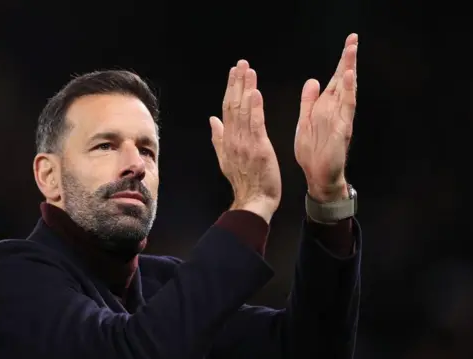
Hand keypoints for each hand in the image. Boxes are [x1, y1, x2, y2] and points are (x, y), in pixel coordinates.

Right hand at [210, 60, 281, 221]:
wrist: (253, 201)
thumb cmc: (244, 181)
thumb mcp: (226, 158)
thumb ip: (219, 137)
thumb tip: (213, 119)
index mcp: (227, 140)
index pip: (227, 109)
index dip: (230, 89)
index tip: (234, 72)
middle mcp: (233, 138)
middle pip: (233, 105)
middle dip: (237, 83)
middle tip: (241, 63)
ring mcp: (245, 143)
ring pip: (243, 111)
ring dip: (246, 89)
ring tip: (249, 71)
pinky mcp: (259, 148)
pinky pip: (256, 125)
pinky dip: (255, 108)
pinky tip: (256, 93)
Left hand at [294, 33, 357, 201]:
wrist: (319, 176)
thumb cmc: (313, 151)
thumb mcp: (306, 121)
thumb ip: (309, 102)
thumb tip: (312, 81)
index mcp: (325, 107)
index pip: (335, 80)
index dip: (341, 62)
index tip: (348, 42)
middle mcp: (336, 111)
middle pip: (343, 81)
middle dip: (348, 60)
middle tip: (353, 38)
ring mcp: (340, 119)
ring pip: (347, 91)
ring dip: (349, 71)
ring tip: (351, 51)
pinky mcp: (342, 130)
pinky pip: (346, 109)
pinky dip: (348, 92)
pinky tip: (349, 79)